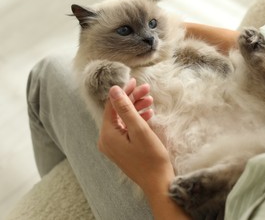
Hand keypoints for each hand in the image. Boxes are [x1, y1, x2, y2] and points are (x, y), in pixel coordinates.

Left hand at [98, 79, 174, 195]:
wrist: (158, 182)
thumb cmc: (150, 158)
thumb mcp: (139, 130)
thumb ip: (126, 108)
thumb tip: (113, 89)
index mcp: (107, 135)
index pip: (112, 106)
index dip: (124, 91)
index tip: (136, 81)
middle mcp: (106, 140)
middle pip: (118, 112)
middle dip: (133, 99)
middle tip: (147, 89)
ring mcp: (114, 146)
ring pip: (123, 120)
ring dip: (136, 108)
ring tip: (150, 100)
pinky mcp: (122, 149)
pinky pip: (127, 129)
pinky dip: (137, 120)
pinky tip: (148, 114)